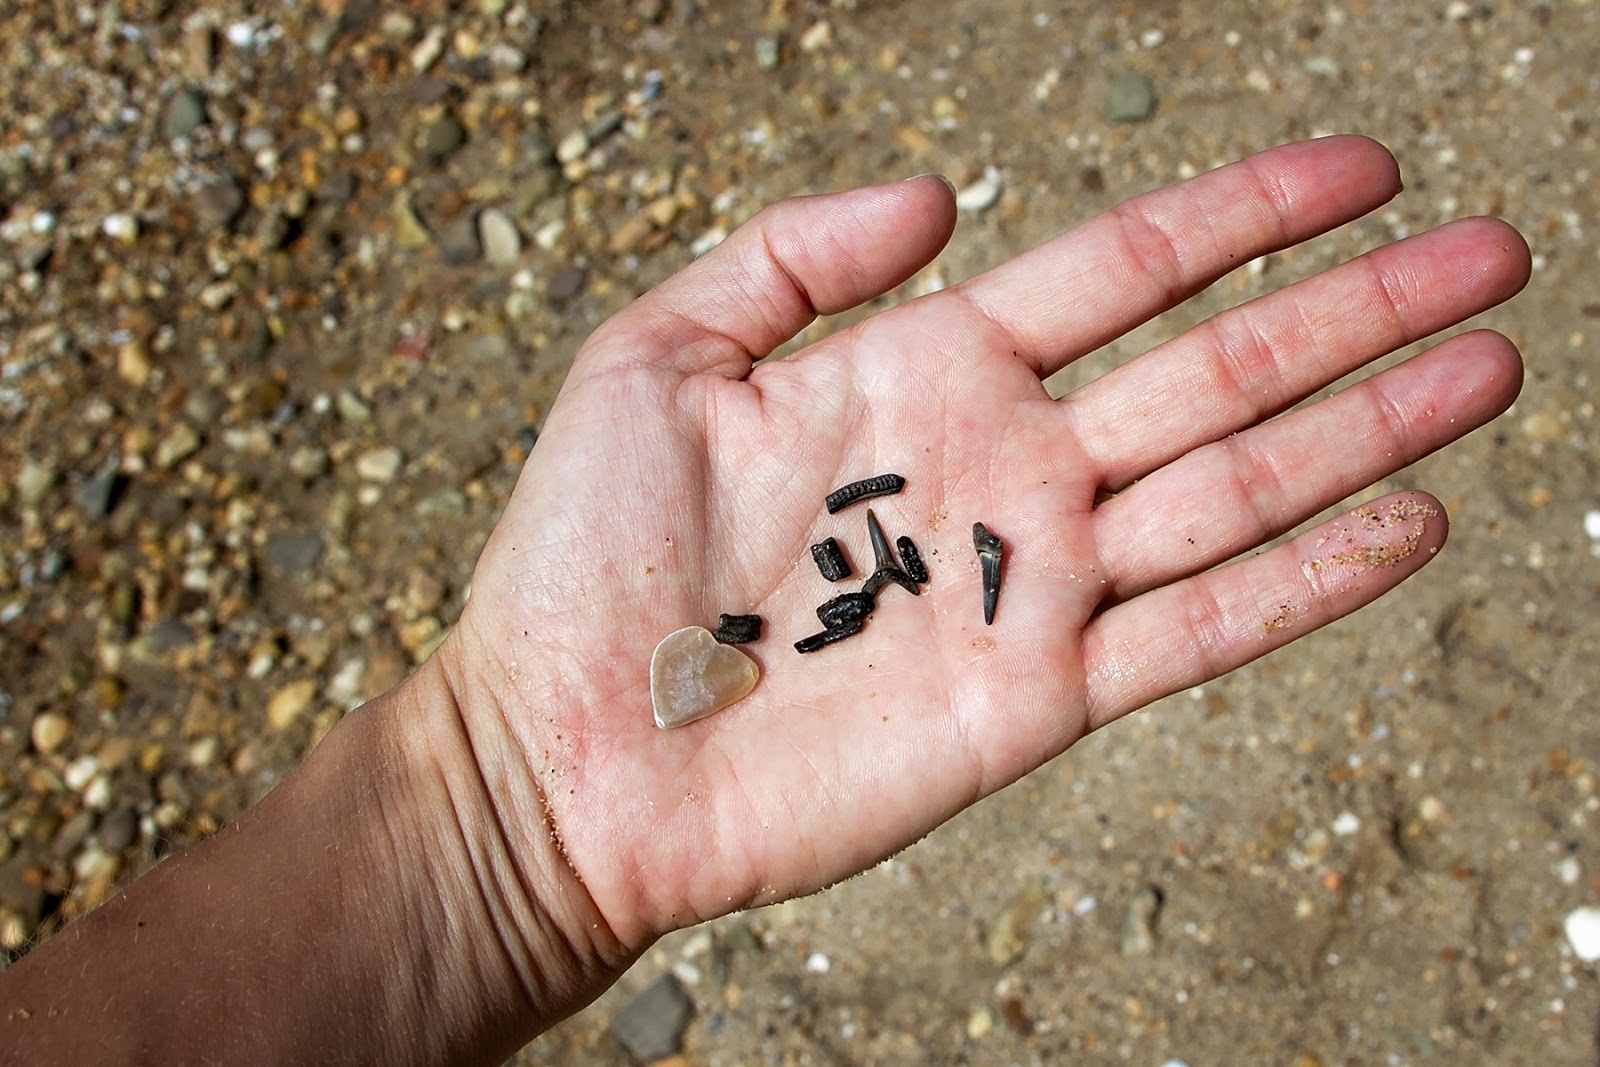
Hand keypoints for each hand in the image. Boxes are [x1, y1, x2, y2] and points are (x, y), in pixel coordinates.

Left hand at [440, 135, 1526, 981]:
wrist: (569, 751)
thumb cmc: (582, 557)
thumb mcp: (657, 355)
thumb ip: (789, 254)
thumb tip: (933, 190)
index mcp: (925, 369)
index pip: (1124, 269)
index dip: (1245, 214)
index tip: (1360, 168)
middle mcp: (1001, 466)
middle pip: (1216, 367)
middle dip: (1356, 310)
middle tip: (1488, 253)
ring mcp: (1029, 583)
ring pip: (1235, 485)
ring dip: (1367, 426)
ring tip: (1488, 366)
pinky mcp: (1036, 697)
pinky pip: (1199, 630)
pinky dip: (1307, 582)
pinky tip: (1407, 524)